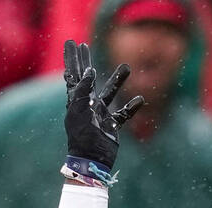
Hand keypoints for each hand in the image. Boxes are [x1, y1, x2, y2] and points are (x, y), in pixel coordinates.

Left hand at [63, 40, 143, 170]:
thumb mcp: (79, 110)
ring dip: (118, 80)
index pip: (74, 75)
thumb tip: (89, 71)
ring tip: (127, 67)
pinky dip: (131, 107)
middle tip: (86, 46)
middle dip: (86, 62)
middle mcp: (88, 105)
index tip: (72, 43)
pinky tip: (139, 100)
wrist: (91, 159)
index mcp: (77, 100)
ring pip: (110, 92)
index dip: (73, 59)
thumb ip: (83, 90)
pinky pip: (123, 113)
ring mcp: (100, 115)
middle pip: (88, 79)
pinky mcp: (112, 125)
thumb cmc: (82, 136)